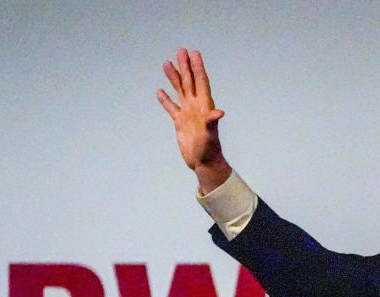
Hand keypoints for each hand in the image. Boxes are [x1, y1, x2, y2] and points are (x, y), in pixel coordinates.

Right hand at [158, 48, 231, 192]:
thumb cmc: (209, 149)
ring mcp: (188, 114)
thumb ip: (212, 122)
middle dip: (185, 66)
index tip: (194, 53)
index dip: (198, 67)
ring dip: (174, 77)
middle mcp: (196, 107)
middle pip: (189, 82)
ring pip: (179, 91)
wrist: (203, 162)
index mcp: (204, 106)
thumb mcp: (210, 135)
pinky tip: (160, 91)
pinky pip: (171, 107)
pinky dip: (165, 99)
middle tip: (181, 51)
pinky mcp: (180, 123)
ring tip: (167, 63)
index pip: (201, 81)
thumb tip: (219, 112)